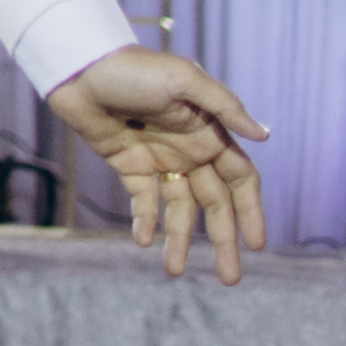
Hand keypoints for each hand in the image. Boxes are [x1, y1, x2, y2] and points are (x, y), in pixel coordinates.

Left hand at [46, 44, 270, 282]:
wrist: (80, 66)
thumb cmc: (135, 67)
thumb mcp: (184, 79)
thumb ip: (224, 106)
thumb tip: (265, 136)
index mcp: (209, 133)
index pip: (240, 180)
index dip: (250, 211)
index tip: (256, 245)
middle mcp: (189, 149)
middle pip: (214, 204)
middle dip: (224, 240)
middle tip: (230, 278)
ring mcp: (159, 158)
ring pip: (179, 209)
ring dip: (180, 240)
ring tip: (175, 272)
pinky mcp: (128, 163)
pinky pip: (143, 200)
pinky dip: (146, 221)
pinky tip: (144, 241)